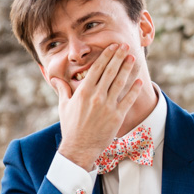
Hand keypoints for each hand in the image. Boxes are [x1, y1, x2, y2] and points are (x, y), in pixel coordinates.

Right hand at [50, 43, 145, 169]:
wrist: (79, 148)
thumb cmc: (71, 127)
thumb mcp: (64, 106)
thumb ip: (62, 89)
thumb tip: (54, 78)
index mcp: (84, 92)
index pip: (97, 68)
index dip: (106, 56)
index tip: (113, 47)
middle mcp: (97, 96)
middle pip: (110, 72)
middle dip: (119, 57)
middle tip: (125, 46)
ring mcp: (108, 106)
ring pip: (120, 83)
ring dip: (127, 69)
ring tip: (133, 58)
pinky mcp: (117, 117)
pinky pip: (128, 100)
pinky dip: (134, 90)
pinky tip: (139, 81)